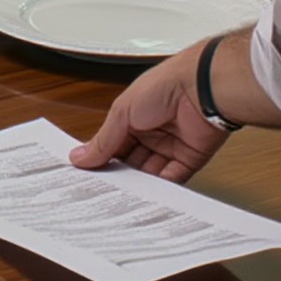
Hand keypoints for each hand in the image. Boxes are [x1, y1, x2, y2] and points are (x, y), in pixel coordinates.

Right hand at [69, 42, 229, 182]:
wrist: (200, 88)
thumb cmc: (163, 86)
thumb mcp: (122, 113)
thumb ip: (103, 141)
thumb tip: (80, 156)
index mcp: (132, 117)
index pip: (113, 145)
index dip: (102, 159)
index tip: (89, 175)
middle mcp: (151, 132)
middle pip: (131, 161)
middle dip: (120, 174)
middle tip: (106, 190)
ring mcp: (170, 145)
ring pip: (150, 173)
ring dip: (140, 183)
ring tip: (126, 194)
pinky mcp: (190, 158)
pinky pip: (173, 178)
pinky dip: (162, 187)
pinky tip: (150, 192)